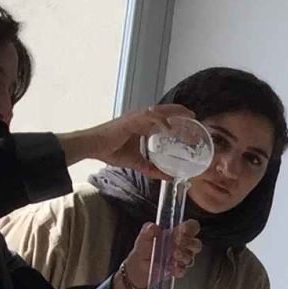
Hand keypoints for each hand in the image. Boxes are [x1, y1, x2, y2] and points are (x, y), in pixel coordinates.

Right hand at [59, 102, 201, 173]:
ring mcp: (135, 118)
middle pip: (164, 112)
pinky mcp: (130, 120)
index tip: (191, 125)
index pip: (163, 120)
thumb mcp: (137, 163)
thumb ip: (152, 169)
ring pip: (159, 111)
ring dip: (174, 112)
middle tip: (195, 117)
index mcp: (141, 126)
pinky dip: (160, 121)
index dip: (177, 121)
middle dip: (180, 113)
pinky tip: (170, 127)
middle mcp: (140, 119)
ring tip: (189, 115)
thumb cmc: (110, 151)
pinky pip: (148, 117)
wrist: (92, 146)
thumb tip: (169, 177)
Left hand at [113, 219, 200, 288]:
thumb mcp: (143, 238)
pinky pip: (183, 270)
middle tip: (178, 243)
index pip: (192, 227)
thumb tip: (153, 227)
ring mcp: (181, 259)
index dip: (191, 228)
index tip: (182, 231)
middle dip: (189, 243)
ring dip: (183, 256)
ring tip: (173, 256)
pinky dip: (178, 269)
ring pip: (191, 257)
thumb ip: (147, 231)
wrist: (138, 269)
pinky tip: (171, 268)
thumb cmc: (143, 251)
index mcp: (176, 234)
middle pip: (196, 244)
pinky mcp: (178, 270)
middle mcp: (182, 246)